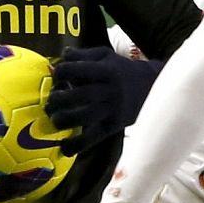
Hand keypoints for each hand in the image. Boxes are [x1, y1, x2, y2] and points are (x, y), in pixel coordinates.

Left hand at [46, 47, 162, 154]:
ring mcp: (112, 110)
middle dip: (59, 99)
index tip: (58, 77)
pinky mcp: (113, 126)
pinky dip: (77, 145)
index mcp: (105, 70)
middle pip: (79, 95)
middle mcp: (109, 90)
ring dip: (64, 120)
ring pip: (84, 117)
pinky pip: (94, 138)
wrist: (152, 87)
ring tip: (55, 120)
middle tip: (52, 101)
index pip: (75, 70)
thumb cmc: (121, 70)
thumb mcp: (105, 56)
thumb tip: (62, 56)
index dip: (60, 73)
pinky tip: (64, 148)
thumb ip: (82, 55)